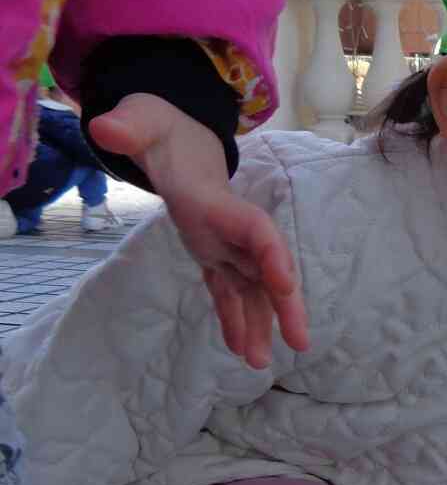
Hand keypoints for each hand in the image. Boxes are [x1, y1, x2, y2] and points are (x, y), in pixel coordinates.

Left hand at [90, 94, 308, 367]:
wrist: (177, 138)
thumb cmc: (161, 127)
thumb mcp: (144, 119)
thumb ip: (130, 126)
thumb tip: (106, 129)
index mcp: (217, 200)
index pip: (255, 229)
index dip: (272, 255)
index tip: (285, 285)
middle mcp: (231, 228)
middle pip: (268, 269)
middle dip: (285, 304)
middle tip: (300, 342)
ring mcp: (226, 246)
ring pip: (252, 291)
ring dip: (260, 326)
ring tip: (260, 365)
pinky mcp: (214, 258)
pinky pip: (228, 294)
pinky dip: (236, 321)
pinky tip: (242, 351)